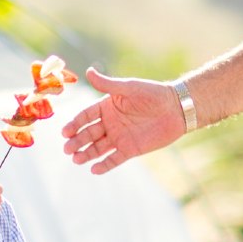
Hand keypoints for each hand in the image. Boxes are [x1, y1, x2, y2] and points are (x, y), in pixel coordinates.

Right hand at [63, 70, 185, 173]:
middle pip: (88, 134)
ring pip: (98, 148)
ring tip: (76, 159)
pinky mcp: (130, 150)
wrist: (177, 108)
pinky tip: (94, 169)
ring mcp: (119, 137)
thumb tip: (87, 72)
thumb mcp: (129, 88)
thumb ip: (108, 84)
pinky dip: (104, 165)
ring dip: (86, 154)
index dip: (75, 124)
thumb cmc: (153, 94)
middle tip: (68, 149)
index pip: (85, 117)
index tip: (65, 132)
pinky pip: (114, 159)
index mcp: (107, 107)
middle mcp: (110, 123)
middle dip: (77, 142)